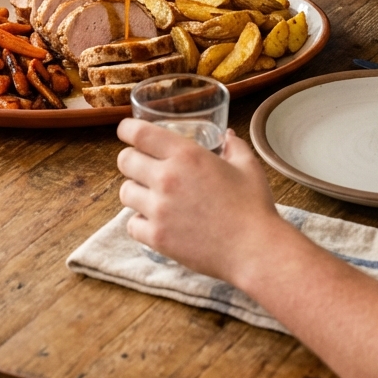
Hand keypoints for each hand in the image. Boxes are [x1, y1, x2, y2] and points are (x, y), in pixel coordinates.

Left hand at [116, 121, 278, 283]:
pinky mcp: (157, 237)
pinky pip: (132, 224)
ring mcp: (159, 209)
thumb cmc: (253, 206)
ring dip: (135, 191)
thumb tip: (227, 136)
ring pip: (124, 192)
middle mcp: (167, 178)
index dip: (127, 129)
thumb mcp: (248, 166)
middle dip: (131, 160)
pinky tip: (155, 222)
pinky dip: (140, 222)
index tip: (126, 131)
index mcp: (186, 155)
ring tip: (150, 196)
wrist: (254, 248)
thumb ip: (233, 146)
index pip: (140, 133)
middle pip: (125, 160)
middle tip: (142, 166)